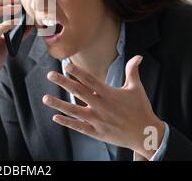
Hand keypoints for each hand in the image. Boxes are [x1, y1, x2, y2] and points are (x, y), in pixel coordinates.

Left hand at [42, 55, 164, 159]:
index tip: (66, 65)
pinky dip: (68, 122)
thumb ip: (132, 71)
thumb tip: (138, 56)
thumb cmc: (141, 109)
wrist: (146, 134)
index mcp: (110, 94)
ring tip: (45, 98)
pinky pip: (79, 127)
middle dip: (63, 82)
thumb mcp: (137, 88)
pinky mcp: (97, 132)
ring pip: (75, 111)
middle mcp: (102, 106)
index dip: (78, 72)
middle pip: (79, 92)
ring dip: (59, 104)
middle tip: (50, 74)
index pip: (90, 80)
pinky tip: (55, 117)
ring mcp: (98, 120)